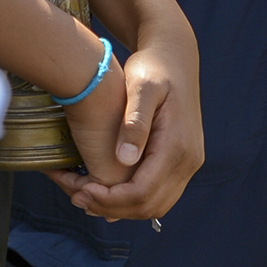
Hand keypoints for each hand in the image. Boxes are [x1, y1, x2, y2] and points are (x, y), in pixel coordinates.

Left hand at [47, 27, 204, 221]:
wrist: (175, 56)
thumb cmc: (153, 67)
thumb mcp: (141, 87)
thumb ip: (134, 121)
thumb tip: (124, 159)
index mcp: (177, 145)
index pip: (143, 192)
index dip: (110, 200)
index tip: (81, 191)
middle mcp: (188, 160)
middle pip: (149, 206)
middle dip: (111, 208)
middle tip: (77, 197)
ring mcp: (187, 163)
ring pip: (155, 206)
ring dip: (121, 209)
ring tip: (88, 197)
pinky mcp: (181, 162)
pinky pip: (158, 194)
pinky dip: (132, 201)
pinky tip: (107, 191)